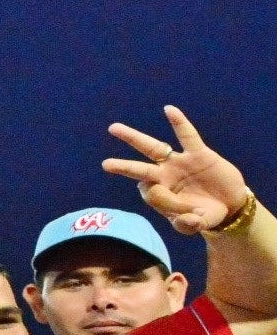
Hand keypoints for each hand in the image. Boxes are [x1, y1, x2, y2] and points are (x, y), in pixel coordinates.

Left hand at [102, 106, 249, 234]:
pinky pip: (187, 136)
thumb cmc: (205, 214)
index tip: (186, 213)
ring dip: (133, 139)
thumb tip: (186, 220)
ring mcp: (178, 163)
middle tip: (104, 165)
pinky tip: (169, 110)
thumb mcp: (197, 224)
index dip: (165, 202)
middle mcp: (164, 175)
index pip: (151, 193)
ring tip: (113, 129)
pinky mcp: (198, 154)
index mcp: (159, 193)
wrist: (230, 204)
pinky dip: (179, 123)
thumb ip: (188, 224)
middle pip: (138, 168)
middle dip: (122, 166)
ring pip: (153, 148)